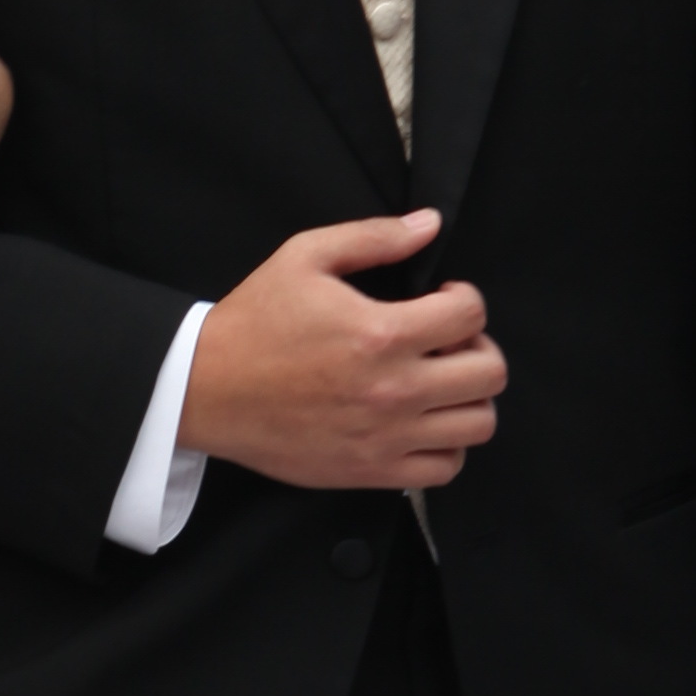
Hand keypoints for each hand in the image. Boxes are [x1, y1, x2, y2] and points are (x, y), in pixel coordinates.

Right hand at [175, 209, 505, 492]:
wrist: (205, 390)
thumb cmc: (253, 324)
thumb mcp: (305, 257)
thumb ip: (373, 238)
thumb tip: (429, 225)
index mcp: (381, 333)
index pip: (472, 314)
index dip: (464, 297)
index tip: (441, 298)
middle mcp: (393, 390)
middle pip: (490, 373)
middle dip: (477, 346)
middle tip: (446, 341)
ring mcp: (386, 437)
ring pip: (478, 425)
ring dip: (468, 397)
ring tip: (438, 382)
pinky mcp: (371, 470)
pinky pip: (445, 468)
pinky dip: (447, 445)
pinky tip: (421, 422)